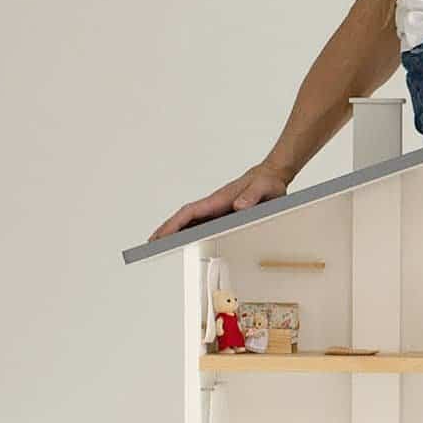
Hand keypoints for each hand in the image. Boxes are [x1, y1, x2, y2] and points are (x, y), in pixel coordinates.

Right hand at [149, 161, 292, 240]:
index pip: (191, 212)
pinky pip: (203, 224)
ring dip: (176, 232)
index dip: (175, 224)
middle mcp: (214, 205)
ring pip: (192, 221)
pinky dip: (190, 232)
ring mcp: (217, 210)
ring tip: (160, 245)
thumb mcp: (264, 188)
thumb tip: (238, 206)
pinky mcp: (223, 214)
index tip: (161, 235)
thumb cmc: (266, 182)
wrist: (271, 176)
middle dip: (167, 230)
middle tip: (151, 245)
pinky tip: (184, 240)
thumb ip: (252, 196)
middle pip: (185, 218)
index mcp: (219, 200)